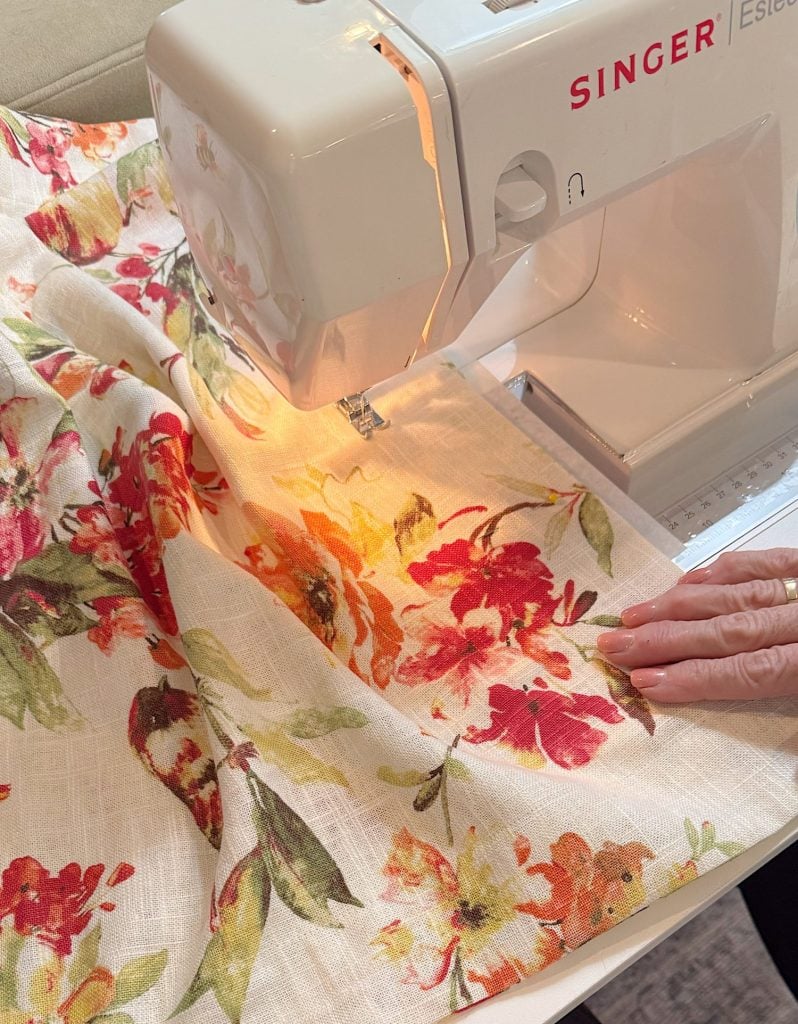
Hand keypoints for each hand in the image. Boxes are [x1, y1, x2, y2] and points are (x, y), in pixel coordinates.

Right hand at [596, 548, 797, 701]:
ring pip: (729, 596)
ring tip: (632, 618)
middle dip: (662, 640)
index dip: (691, 677)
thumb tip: (754, 757)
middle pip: (724, 631)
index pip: (745, 672)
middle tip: (615, 647)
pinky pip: (757, 563)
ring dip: (675, 607)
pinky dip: (717, 573)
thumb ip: (787, 707)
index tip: (644, 681)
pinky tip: (686, 583)